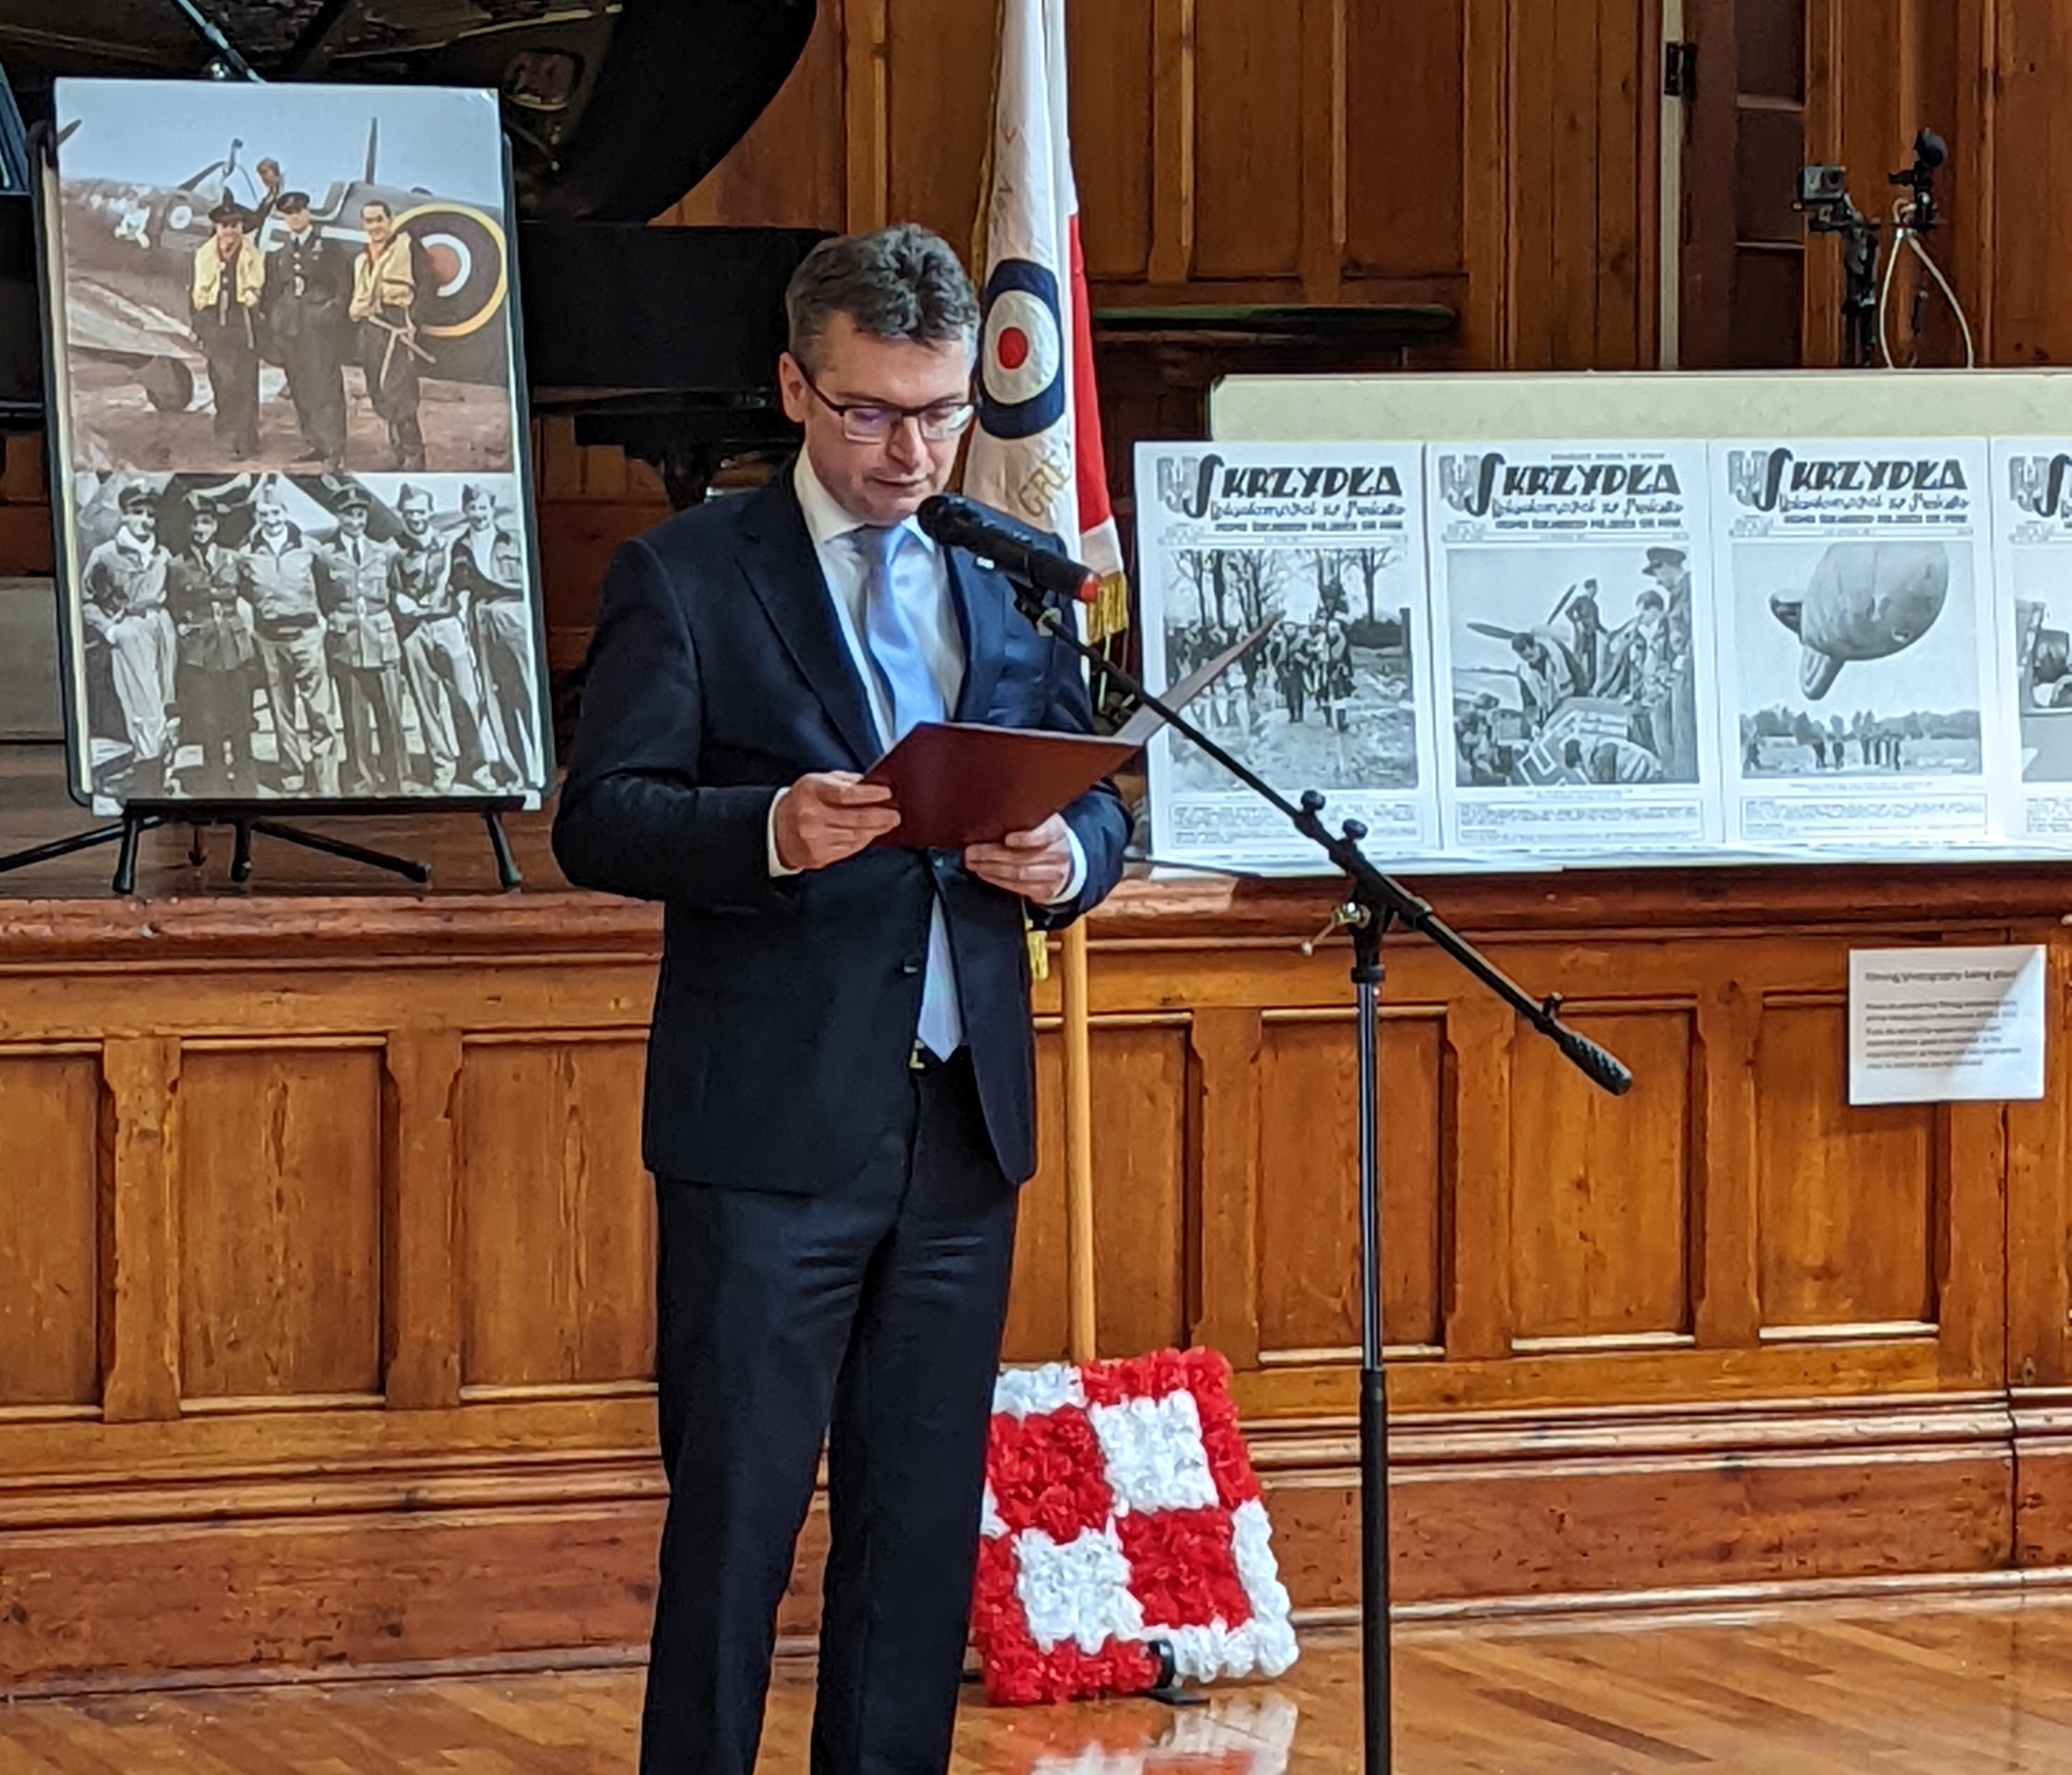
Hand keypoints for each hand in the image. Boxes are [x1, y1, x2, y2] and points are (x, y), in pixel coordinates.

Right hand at [773, 771, 899, 870]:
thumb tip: (874, 785)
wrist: (776, 829)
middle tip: (895, 815)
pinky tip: (870, 834)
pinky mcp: (818, 856)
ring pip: (855, 836)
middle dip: (881, 816)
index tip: (887, 793)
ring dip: (875, 830)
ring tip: (887, 823)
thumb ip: (845, 782)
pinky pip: (849, 849)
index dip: (870, 794)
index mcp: (811, 791)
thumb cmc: (803, 801)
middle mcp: (811, 816)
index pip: (846, 794)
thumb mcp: (818, 782)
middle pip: (855, 818)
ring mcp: (814, 839)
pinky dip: (863, 841)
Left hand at [963, 815, 1074, 903]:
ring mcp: (1054, 874)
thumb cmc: (1042, 836)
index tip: (1008, 838)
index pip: (1045, 834)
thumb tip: (989, 815)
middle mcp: (1058, 853)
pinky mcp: (1046, 890)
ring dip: (991, 869)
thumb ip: (1022, 818)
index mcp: (1056, 831)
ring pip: (1019, 874)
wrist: (1064, 862)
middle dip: (992, 855)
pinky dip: (997, 880)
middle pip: (1023, 857)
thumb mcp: (1039, 821)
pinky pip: (1018, 887)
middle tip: (971, 852)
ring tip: (973, 863)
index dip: (1026, 838)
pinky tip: (983, 873)